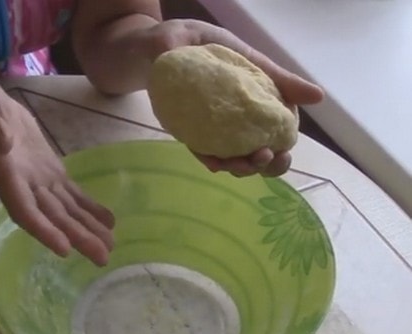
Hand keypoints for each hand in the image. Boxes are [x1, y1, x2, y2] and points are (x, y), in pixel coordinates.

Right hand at [0, 77, 114, 265]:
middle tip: (102, 258)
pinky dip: (89, 209)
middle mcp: (23, 186)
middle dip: (76, 238)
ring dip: (87, 229)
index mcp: (5, 175)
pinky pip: (71, 195)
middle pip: (52, 217)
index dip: (43, 230)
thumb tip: (3, 141)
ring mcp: (38, 181)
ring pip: (65, 211)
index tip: (64, 249)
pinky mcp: (50, 172)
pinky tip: (108, 222)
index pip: (24, 210)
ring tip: (110, 247)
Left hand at [142, 19, 324, 176]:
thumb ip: (265, 67)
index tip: (285, 147)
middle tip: (265, 158)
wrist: (146, 47)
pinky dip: (211, 160)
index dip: (286, 135)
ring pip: (235, 152)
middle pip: (262, 141)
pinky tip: (215, 165)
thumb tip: (317, 95)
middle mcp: (237, 109)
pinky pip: (204, 150)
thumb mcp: (225, 43)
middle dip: (268, 159)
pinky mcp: (191, 131)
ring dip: (241, 165)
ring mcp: (214, 123)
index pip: (280, 115)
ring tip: (240, 165)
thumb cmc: (188, 38)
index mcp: (254, 87)